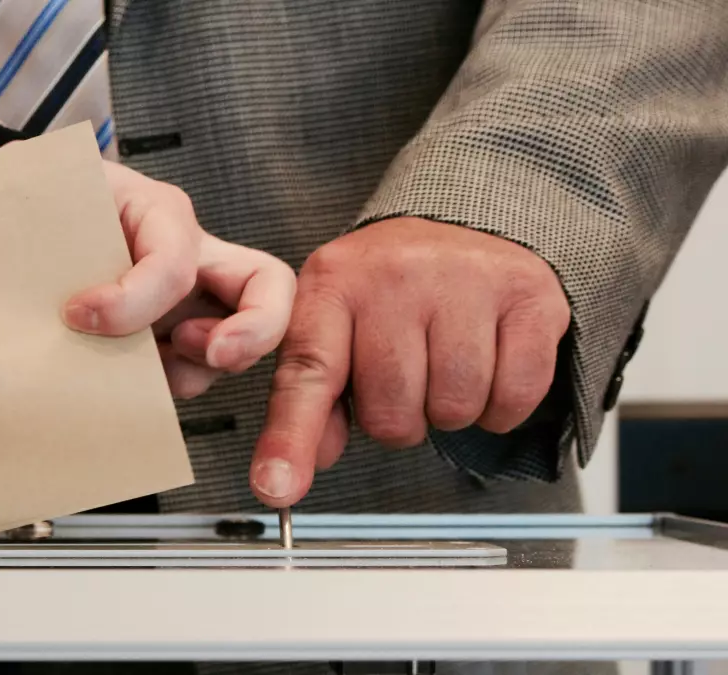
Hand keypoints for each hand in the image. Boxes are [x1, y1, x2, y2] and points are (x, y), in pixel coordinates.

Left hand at [63, 161, 296, 397]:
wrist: (29, 225)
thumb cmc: (42, 207)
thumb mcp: (45, 201)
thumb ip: (46, 231)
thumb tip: (54, 299)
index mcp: (157, 211)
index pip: (173, 261)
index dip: (132, 299)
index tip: (74, 313)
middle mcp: (191, 255)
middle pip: (269, 286)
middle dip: (256, 329)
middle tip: (213, 355)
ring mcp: (192, 302)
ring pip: (236, 343)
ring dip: (197, 369)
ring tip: (141, 369)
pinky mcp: (175, 339)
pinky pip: (196, 371)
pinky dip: (170, 387)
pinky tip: (126, 382)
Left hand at [251, 218, 570, 505]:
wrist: (464, 222)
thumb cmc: (389, 288)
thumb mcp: (333, 325)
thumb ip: (310, 399)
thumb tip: (293, 468)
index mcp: (334, 284)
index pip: (308, 373)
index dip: (290, 438)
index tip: (275, 487)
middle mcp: (395, 276)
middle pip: (391, 412)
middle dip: (399, 418)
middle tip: (405, 378)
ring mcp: (466, 280)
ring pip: (454, 408)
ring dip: (449, 411)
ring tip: (443, 367)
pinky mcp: (528, 296)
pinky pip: (513, 397)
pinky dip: (500, 406)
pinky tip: (487, 367)